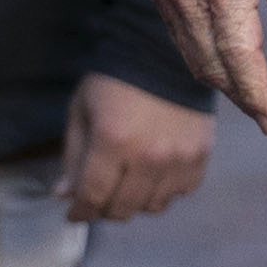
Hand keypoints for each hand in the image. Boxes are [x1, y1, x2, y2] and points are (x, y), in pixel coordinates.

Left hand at [57, 75, 215, 224]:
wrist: (163, 53)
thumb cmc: (113, 80)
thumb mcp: (82, 111)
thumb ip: (73, 156)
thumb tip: (65, 196)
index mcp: (113, 141)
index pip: (93, 197)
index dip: (80, 211)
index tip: (74, 214)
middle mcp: (148, 156)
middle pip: (123, 208)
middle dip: (103, 209)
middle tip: (98, 198)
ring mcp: (178, 158)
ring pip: (152, 207)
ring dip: (135, 202)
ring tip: (127, 185)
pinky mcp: (200, 156)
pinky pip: (181, 193)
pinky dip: (165, 191)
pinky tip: (154, 175)